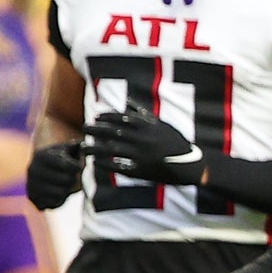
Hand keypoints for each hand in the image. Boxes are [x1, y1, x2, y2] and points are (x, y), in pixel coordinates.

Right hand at [25, 136, 88, 209]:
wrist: (42, 168)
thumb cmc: (61, 157)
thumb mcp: (69, 148)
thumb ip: (80, 146)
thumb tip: (86, 147)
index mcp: (42, 155)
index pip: (69, 166)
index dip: (78, 167)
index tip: (77, 166)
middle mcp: (33, 170)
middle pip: (67, 180)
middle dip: (74, 179)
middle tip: (73, 177)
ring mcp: (31, 184)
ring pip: (61, 193)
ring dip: (67, 191)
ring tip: (66, 184)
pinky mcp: (32, 198)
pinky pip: (54, 204)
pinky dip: (60, 200)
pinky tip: (58, 193)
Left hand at [88, 105, 205, 185]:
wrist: (188, 164)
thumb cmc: (174, 142)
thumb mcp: (161, 124)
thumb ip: (142, 114)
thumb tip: (127, 102)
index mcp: (147, 127)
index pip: (122, 119)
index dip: (107, 117)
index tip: (96, 117)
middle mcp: (142, 139)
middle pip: (113, 132)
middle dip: (97, 129)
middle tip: (84, 128)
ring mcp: (140, 155)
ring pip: (112, 149)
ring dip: (95, 148)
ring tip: (83, 147)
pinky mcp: (140, 170)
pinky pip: (118, 166)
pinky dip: (106, 164)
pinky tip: (95, 162)